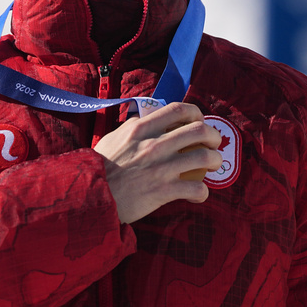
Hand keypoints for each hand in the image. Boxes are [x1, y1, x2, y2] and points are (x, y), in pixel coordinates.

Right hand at [93, 102, 222, 223]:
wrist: (91, 196)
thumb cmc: (100, 168)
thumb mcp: (113, 138)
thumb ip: (131, 127)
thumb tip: (145, 117)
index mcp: (142, 128)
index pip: (179, 110)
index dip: (196, 112)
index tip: (199, 120)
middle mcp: (155, 144)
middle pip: (200, 130)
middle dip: (214, 136)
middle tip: (214, 144)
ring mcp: (161, 167)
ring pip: (205, 158)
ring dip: (216, 161)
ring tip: (214, 166)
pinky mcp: (164, 191)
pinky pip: (196, 189)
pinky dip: (203, 192)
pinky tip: (199, 195)